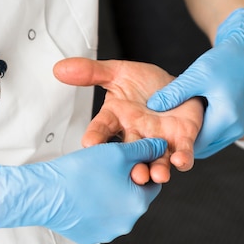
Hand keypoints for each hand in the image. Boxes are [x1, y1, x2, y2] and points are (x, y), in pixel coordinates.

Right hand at [0, 138, 166, 243]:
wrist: (47, 194)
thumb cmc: (82, 172)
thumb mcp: (118, 152)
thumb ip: (144, 149)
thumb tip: (161, 147)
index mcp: (139, 204)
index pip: (152, 183)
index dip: (141, 168)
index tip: (127, 160)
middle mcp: (127, 223)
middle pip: (134, 198)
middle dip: (125, 183)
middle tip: (108, 168)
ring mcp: (108, 233)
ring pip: (116, 209)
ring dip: (110, 196)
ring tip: (92, 180)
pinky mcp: (90, 236)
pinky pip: (99, 220)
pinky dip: (94, 208)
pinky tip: (82, 195)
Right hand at [53, 58, 204, 183]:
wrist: (178, 87)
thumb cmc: (146, 84)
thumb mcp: (118, 73)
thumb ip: (91, 72)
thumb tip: (60, 68)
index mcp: (117, 119)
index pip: (101, 130)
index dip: (95, 136)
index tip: (88, 144)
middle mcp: (135, 134)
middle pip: (128, 153)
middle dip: (127, 165)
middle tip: (128, 172)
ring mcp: (159, 141)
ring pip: (155, 160)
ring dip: (155, 170)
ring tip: (155, 175)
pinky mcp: (181, 141)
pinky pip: (182, 154)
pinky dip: (182, 160)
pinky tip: (180, 162)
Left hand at [147, 8, 243, 157]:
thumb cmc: (224, 61)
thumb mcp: (196, 75)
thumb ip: (174, 92)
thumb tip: (152, 107)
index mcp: (226, 118)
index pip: (196, 143)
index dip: (176, 144)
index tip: (158, 140)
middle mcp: (235, 129)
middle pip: (203, 147)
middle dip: (183, 143)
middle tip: (160, 139)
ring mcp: (237, 129)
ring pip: (209, 143)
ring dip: (193, 139)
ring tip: (171, 132)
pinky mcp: (236, 124)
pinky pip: (215, 136)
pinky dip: (202, 132)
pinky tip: (186, 124)